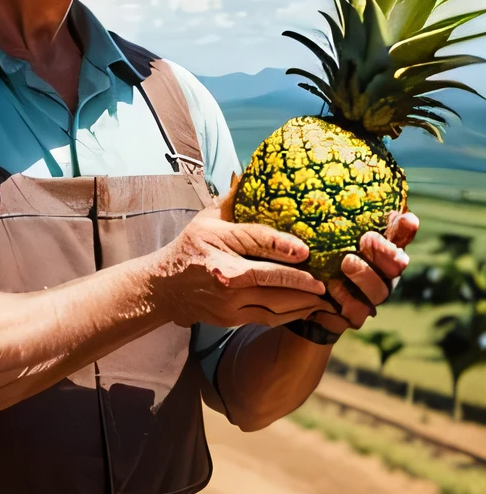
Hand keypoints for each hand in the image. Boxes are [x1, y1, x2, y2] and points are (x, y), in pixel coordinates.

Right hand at [156, 208, 327, 327]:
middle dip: (303, 281)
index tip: (306, 250)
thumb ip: (231, 201)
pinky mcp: (231, 318)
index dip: (282, 246)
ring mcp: (228, 300)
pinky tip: (308, 307)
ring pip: (274, 303)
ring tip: (325, 296)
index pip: (254, 241)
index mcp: (217, 241)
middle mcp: (224, 272)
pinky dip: (292, 314)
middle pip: (270, 278)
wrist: (165, 287)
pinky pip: (269, 318)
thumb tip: (249, 175)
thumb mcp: (206, 219)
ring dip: (303, 301)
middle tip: (327, 280)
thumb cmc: (191, 247)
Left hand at [309, 210, 419, 334]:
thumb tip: (350, 193)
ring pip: (380, 289)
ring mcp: (372, 297)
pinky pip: (358, 310)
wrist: (301, 296)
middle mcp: (384, 274)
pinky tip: (331, 287)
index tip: (407, 219)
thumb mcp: (329, 236)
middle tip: (366, 238)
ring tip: (346, 262)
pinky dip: (346, 298)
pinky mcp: (356, 315)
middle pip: (397, 264)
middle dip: (384, 251)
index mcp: (382, 250)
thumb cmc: (321, 257)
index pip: (402, 237)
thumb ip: (344, 220)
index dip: (406, 230)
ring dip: (364, 274)